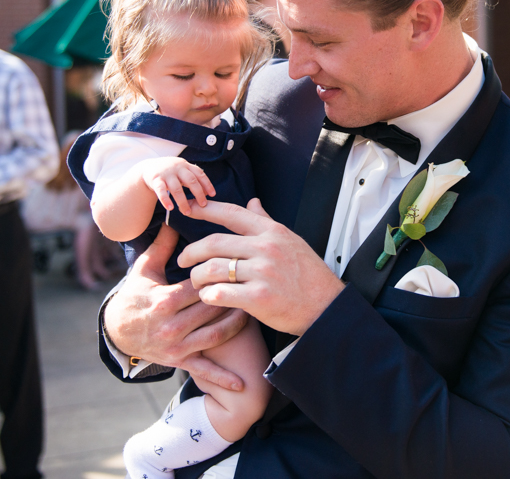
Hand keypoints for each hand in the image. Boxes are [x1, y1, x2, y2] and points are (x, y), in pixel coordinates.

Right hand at [103, 224, 248, 389]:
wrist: (116, 330)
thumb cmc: (135, 294)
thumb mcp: (145, 269)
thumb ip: (163, 245)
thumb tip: (176, 217)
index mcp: (163, 299)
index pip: (199, 285)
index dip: (219, 275)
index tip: (238, 264)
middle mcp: (170, 325)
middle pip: (211, 309)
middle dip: (234, 296)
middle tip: (257, 284)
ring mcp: (175, 346)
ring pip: (214, 335)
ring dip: (236, 325)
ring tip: (255, 311)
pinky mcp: (178, 361)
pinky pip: (204, 370)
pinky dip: (223, 379)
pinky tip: (243, 383)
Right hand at [140, 157, 215, 215]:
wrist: (148, 167)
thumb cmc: (171, 172)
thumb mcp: (182, 171)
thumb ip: (194, 178)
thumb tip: (208, 192)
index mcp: (185, 165)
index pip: (199, 173)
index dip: (207, 184)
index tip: (213, 195)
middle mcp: (177, 168)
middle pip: (190, 181)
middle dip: (198, 193)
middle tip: (203, 205)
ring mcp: (166, 174)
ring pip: (176, 188)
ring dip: (183, 201)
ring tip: (187, 212)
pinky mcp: (155, 180)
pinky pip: (160, 191)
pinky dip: (165, 200)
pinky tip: (170, 208)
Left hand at [178, 198, 345, 335]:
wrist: (326, 307)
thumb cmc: (308, 275)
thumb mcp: (291, 241)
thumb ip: (266, 222)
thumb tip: (252, 202)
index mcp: (272, 232)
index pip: (232, 214)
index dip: (206, 210)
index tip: (189, 209)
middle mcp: (266, 248)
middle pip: (213, 243)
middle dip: (191, 252)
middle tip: (183, 260)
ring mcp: (263, 273)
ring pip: (212, 269)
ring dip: (197, 277)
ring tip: (197, 283)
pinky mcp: (259, 298)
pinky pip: (220, 293)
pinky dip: (209, 296)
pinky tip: (210, 297)